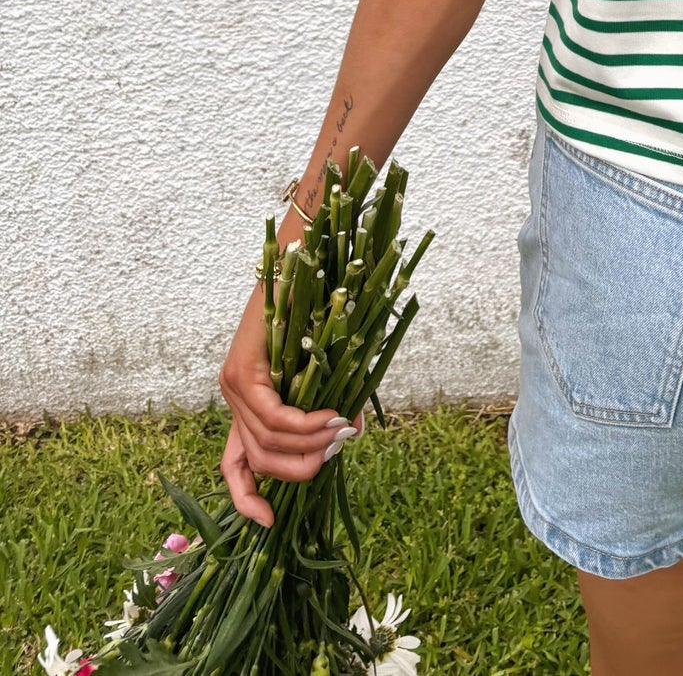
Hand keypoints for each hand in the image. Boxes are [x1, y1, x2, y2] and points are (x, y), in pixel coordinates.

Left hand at [217, 280, 360, 525]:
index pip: (234, 466)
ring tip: (342, 431)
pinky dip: (303, 425)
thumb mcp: (321, 370)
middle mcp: (232, 399)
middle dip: (300, 468)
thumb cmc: (314, 311)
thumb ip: (328, 405)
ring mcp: (233, 385)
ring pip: (266, 442)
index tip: (270, 522)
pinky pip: (271, 416)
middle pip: (259, 461)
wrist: (299, 261)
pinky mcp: (241, 370)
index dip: (247, 499)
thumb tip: (349, 437)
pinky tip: (330, 418)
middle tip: (338, 451)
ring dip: (309, 445)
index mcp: (246, 405)